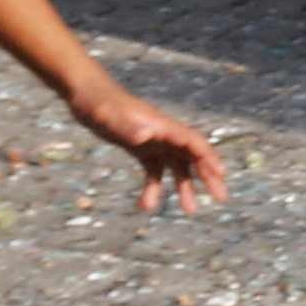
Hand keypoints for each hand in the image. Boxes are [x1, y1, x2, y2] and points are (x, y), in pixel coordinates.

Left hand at [73, 81, 226, 210]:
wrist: (85, 94)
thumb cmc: (97, 102)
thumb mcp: (109, 116)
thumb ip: (128, 127)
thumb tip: (147, 136)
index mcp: (161, 125)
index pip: (193, 142)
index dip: (209, 158)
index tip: (221, 175)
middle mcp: (162, 133)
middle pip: (192, 155)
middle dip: (208, 175)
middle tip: (221, 198)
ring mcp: (153, 141)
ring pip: (176, 166)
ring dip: (184, 187)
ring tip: (189, 210)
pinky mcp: (140, 149)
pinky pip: (154, 171)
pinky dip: (153, 188)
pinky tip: (144, 206)